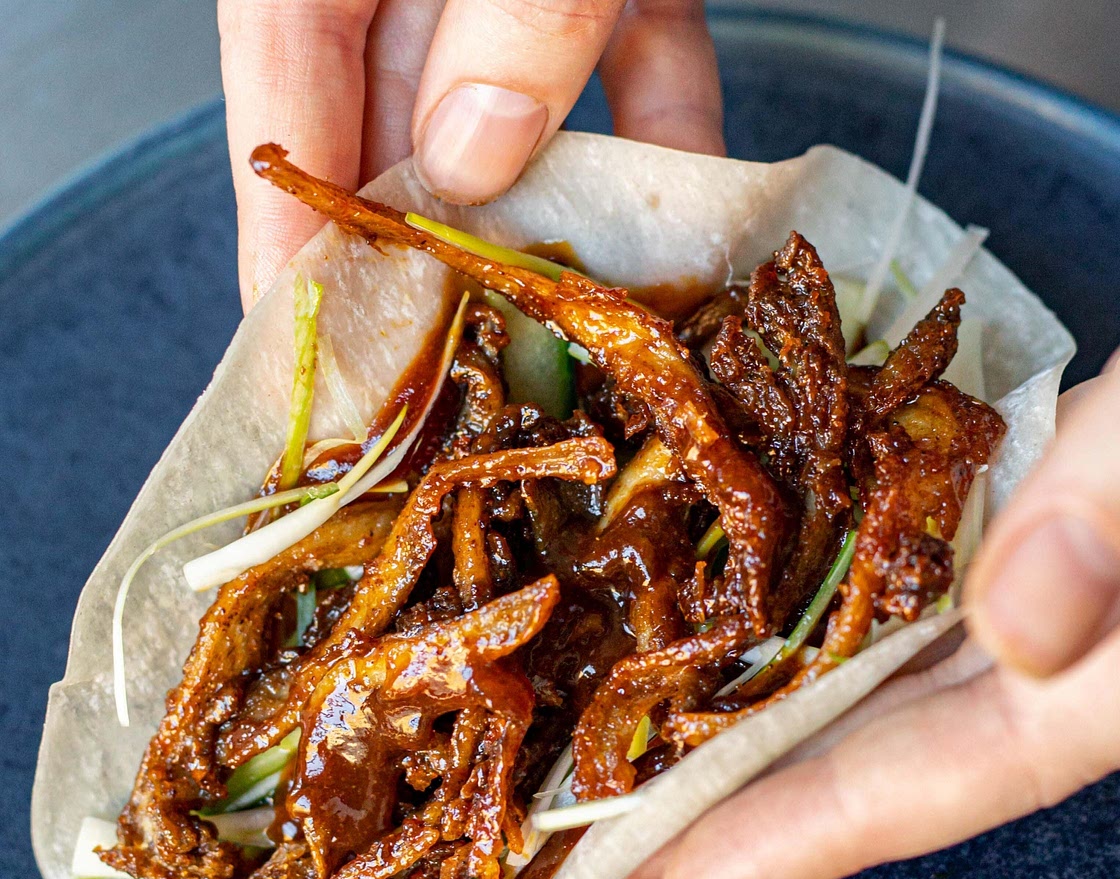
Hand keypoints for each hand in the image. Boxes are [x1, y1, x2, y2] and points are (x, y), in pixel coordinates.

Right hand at [218, 0, 723, 308]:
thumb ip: (513, 0)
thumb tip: (469, 152)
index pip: (280, 85)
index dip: (291, 218)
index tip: (305, 331)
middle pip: (392, 111)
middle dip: (424, 239)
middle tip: (441, 361)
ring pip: (510, 99)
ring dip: (547, 204)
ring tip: (557, 315)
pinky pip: (625, 51)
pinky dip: (657, 123)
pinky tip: (683, 203)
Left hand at [602, 351, 1119, 878]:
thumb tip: (1021, 624)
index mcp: (1092, 682)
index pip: (912, 787)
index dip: (785, 841)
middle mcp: (1040, 667)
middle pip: (860, 769)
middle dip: (734, 821)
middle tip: (609, 863)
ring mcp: (1017, 612)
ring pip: (860, 705)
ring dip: (751, 749)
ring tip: (646, 782)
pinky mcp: (998, 549)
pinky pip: (880, 623)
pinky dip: (801, 656)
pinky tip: (742, 665)